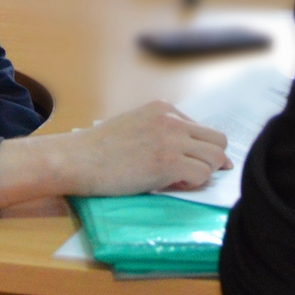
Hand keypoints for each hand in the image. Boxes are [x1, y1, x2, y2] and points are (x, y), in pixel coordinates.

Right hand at [0, 100, 230, 207]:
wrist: (76, 159)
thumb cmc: (98, 149)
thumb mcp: (135, 126)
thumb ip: (161, 132)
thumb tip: (188, 153)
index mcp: (164, 108)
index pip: (203, 128)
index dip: (199, 150)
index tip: (186, 164)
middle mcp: (172, 120)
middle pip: (219, 140)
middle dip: (211, 160)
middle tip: (190, 175)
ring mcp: (172, 140)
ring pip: (216, 158)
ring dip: (203, 173)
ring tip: (178, 181)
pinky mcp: (169, 162)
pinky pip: (203, 175)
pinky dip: (194, 185)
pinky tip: (172, 185)